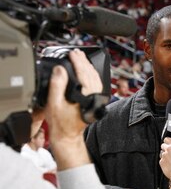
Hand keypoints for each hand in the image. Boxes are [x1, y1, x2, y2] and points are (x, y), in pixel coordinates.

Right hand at [45, 49, 101, 169]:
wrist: (68, 136)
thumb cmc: (60, 123)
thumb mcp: (54, 104)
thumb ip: (57, 86)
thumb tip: (60, 70)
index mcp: (85, 97)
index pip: (84, 74)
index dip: (78, 62)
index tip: (73, 53)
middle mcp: (94, 98)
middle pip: (91, 75)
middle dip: (84, 62)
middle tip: (77, 52)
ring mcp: (96, 100)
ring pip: (96, 79)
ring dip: (89, 67)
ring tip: (82, 58)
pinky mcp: (95, 101)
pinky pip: (97, 85)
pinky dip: (92, 75)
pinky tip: (88, 71)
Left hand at [159, 138, 170, 178]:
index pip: (167, 139)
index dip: (168, 142)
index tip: (170, 144)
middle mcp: (168, 149)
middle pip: (163, 145)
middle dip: (166, 148)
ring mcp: (164, 155)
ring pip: (161, 153)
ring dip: (165, 155)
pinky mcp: (161, 162)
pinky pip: (161, 160)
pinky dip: (164, 161)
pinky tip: (170, 164)